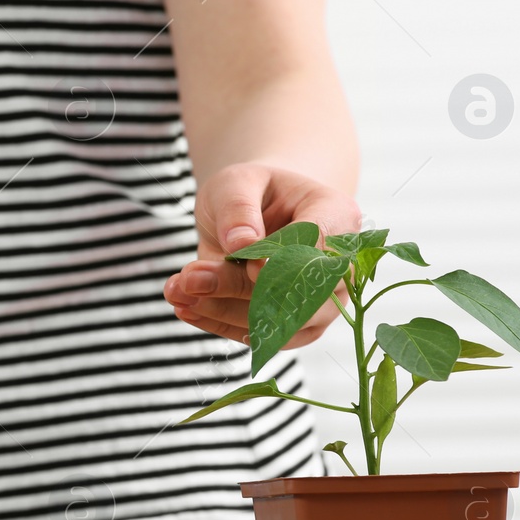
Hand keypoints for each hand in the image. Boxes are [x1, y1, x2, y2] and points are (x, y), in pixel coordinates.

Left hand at [164, 163, 359, 347]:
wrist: (252, 214)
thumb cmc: (250, 191)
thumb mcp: (235, 182)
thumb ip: (238, 208)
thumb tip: (242, 244)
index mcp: (337, 215)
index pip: (321, 246)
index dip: (285, 262)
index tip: (247, 265)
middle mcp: (339, 265)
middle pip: (301, 292)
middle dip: (240, 289)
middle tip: (189, 278)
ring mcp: (323, 302)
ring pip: (281, 323)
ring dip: (224, 312)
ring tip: (179, 291)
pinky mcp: (296, 327)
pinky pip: (263, 337)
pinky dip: (220, 325)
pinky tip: (186, 307)